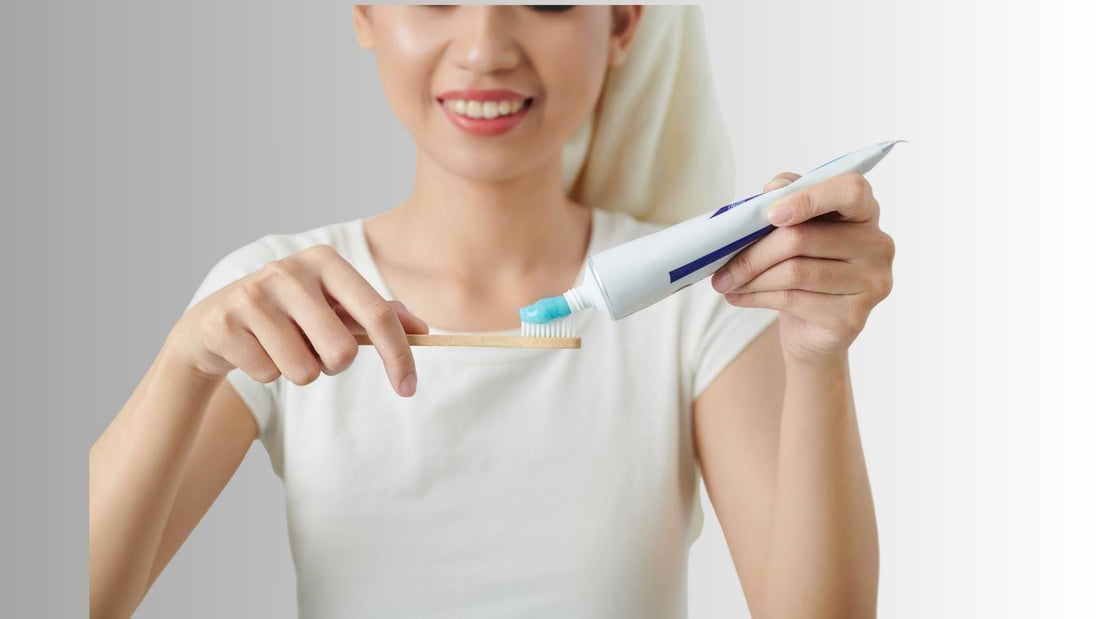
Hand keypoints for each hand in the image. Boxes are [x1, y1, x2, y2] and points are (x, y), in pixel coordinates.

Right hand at [168, 244, 427, 395]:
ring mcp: (253, 293)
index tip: (409, 388)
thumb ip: (377, 315)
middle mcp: (289, 270)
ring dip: (298, 372)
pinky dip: (265, 373)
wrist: (214, 324)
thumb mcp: (333, 308)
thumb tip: (424, 330)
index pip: (377, 314)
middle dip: (332, 365)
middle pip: (342, 352)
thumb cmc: (288, 316)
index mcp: (324, 261)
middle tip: (311, 349)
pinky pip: (268, 374)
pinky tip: (252, 350)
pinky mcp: (224, 322)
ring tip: (279, 348)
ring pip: (304, 371)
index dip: (399, 356)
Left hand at [710, 172, 894, 365]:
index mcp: (865, 213)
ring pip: (795, 272)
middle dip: (754, 252)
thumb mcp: (794, 231)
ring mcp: (871, 282)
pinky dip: (757, 297)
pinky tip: (738, 297)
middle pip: (803, 238)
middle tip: (722, 264)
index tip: (770, 214)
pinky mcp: (853, 316)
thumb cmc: (803, 268)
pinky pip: (793, 299)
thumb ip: (787, 201)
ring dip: (751, 277)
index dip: (809, 197)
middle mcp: (878, 245)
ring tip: (725, 282)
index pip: (851, 190)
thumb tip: (772, 188)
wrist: (812, 330)